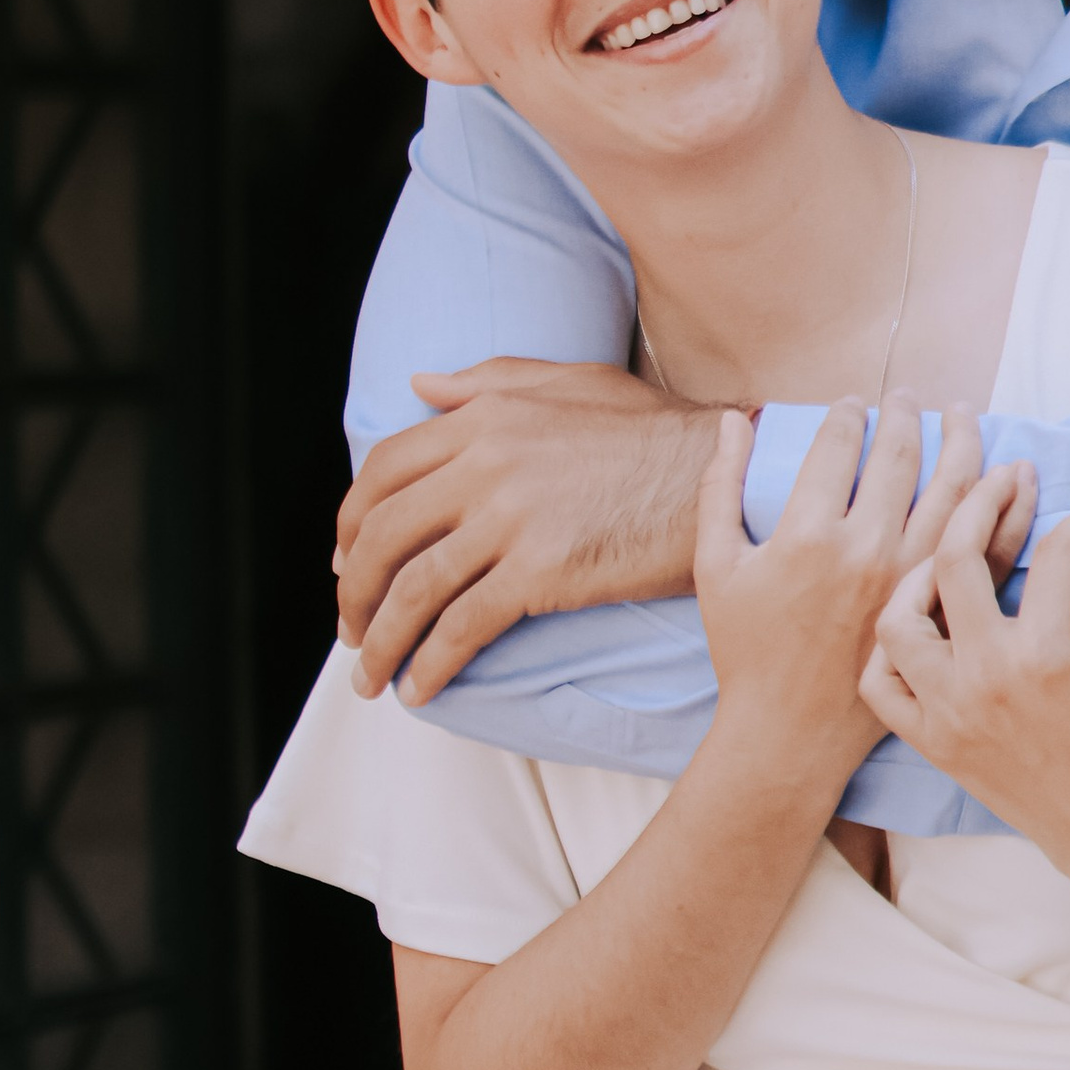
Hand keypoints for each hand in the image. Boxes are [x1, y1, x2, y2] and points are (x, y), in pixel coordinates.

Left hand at [336, 361, 717, 705]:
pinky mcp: (541, 571)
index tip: (346, 562)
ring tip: (374, 676)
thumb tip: (418, 384)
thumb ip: (487, 381)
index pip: (382, 472)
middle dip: (354, 594)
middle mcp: (485, 463)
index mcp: (484, 416)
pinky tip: (423, 688)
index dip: (351, 524)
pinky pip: (462, 626)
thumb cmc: (655, 431)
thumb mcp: (569, 382)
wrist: (723, 474)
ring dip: (381, 642)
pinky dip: (431, 663)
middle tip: (353, 630)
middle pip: (381, 536)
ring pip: (412, 589)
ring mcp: (510, 519)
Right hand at [699, 396, 986, 788]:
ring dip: (965, 442)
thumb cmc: (746, 650)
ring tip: (962, 414)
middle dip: (906, 415)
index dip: (847, 415)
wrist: (790, 730)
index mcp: (808, 536)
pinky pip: (988, 546)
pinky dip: (1007, 505)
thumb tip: (732, 418)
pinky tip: (1011, 475)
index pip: (838, 447)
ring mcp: (912, 581)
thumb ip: (720, 486)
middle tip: (908, 397)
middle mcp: (867, 552)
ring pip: (955, 491)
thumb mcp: (716, 566)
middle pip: (901, 458)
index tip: (853, 403)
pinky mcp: (942, 609)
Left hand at [861, 478, 1069, 907]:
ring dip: (916, 573)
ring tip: (948, 551)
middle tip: (1004, 478)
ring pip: (898, 620)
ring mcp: (948, 712)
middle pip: (957, 562)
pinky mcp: (930, 740)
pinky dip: (888, 648)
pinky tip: (919, 621)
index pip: (1054, 555)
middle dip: (982, 501)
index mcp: (1046, 656)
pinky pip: (880, 684)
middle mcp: (985, 679)